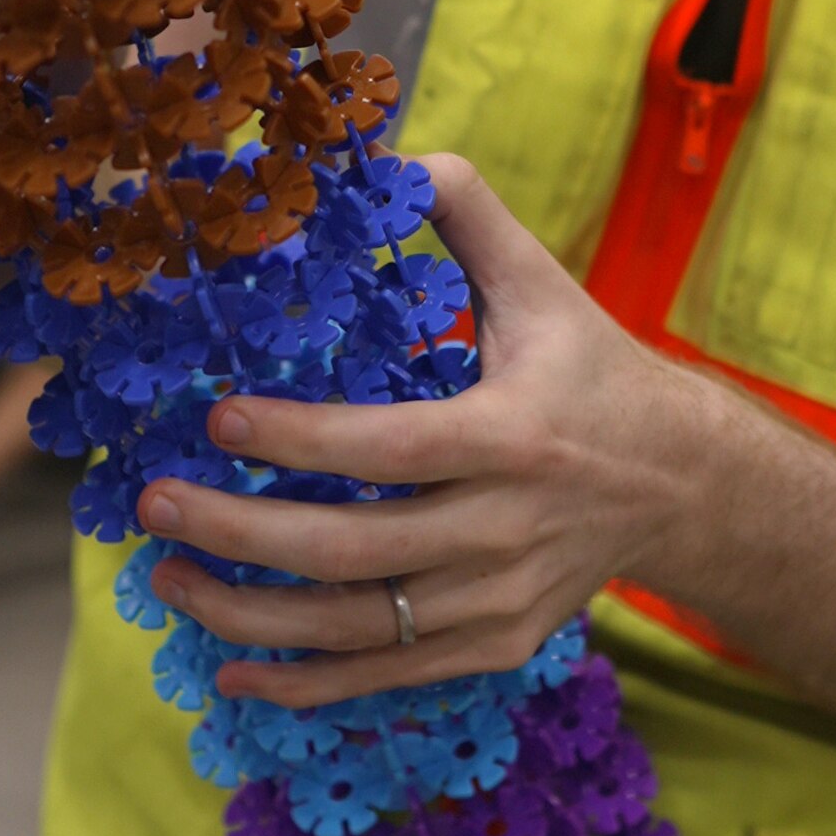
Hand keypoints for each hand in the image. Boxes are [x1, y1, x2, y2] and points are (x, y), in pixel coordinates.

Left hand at [140, 155, 716, 706]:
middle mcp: (504, 531)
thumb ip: (467, 212)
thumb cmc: (590, 371)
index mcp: (511, 437)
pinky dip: (304, 683)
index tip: (218, 419)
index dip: (298, 442)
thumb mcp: (542, 285)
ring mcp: (498, 601)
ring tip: (167, 579)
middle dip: (240, 536)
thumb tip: (392, 153)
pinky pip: (385, 676)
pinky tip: (231, 668)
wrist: (681, 484)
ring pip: (357, 628)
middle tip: (154, 505)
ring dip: (249, 614)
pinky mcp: (494, 647)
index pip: (389, 448)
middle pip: (353, 550)